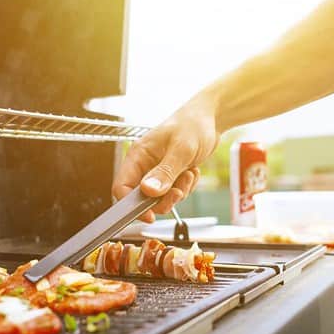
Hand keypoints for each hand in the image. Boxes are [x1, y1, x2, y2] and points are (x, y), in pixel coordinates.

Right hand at [112, 94, 219, 222]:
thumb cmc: (194, 123)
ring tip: (188, 173)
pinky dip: (185, 187)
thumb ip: (164, 172)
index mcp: (138, 155)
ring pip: (160, 198)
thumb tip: (148, 191)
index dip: (132, 206)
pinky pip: (174, 193)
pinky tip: (191, 171)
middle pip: (143, 198)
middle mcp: (144, 164)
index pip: (122, 187)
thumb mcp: (181, 149)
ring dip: (178, 191)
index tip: (149, 215)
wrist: (212, 118)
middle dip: (163, 199)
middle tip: (179, 191)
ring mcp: (157, 170)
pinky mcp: (170, 174)